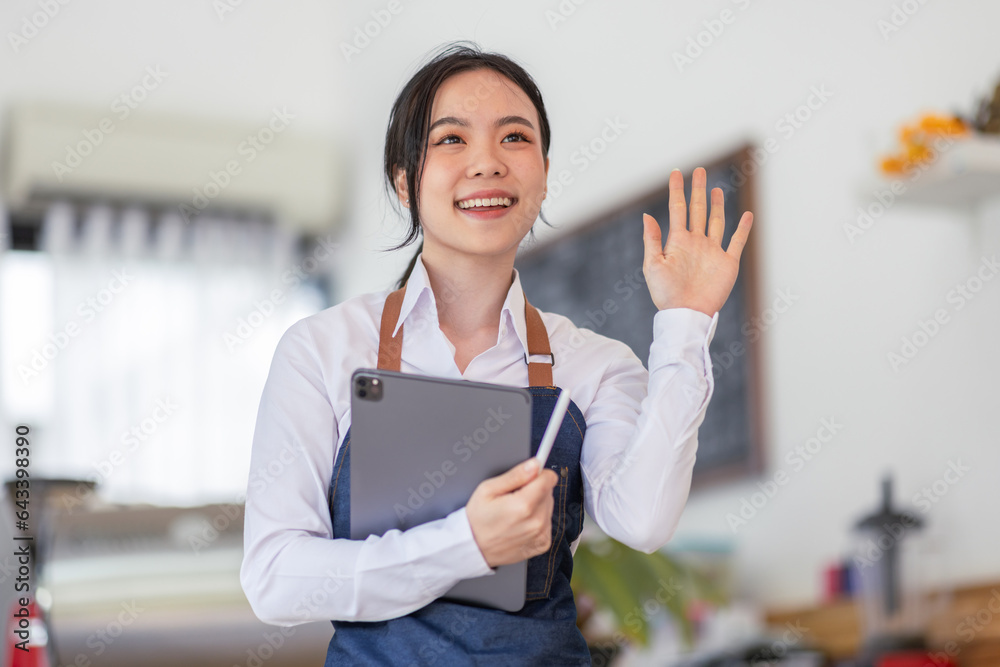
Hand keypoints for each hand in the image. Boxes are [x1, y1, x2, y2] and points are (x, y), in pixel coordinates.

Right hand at [466, 459, 558, 567]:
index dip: (538, 474)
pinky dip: (537, 520)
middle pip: (548, 492)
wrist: (474, 548)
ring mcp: (541, 534)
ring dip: (536, 505)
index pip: (549, 478)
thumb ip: (515, 475)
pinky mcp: (543, 543)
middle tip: (514, 498)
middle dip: (534, 490)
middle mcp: (537, 521)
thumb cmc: (478, 519)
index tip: (528, 477)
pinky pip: (547, 522)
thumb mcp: (488, 489)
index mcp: (524, 505)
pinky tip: (520, 523)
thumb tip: (534, 465)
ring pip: (548, 507)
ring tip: (515, 512)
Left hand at [642, 167, 752, 315]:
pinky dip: (743, 228)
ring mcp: (712, 252)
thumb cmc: (666, 294)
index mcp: (678, 242)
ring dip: (716, 205)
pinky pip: (737, 242)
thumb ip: (652, 240)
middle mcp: (696, 243)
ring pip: (716, 222)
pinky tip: (747, 215)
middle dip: (697, 191)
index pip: (678, 209)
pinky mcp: (727, 263)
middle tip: (699, 171)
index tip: (676, 172)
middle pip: (698, 210)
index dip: (677, 190)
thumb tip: (647, 215)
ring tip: (715, 189)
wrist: (686, 314)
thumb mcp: (653, 265)